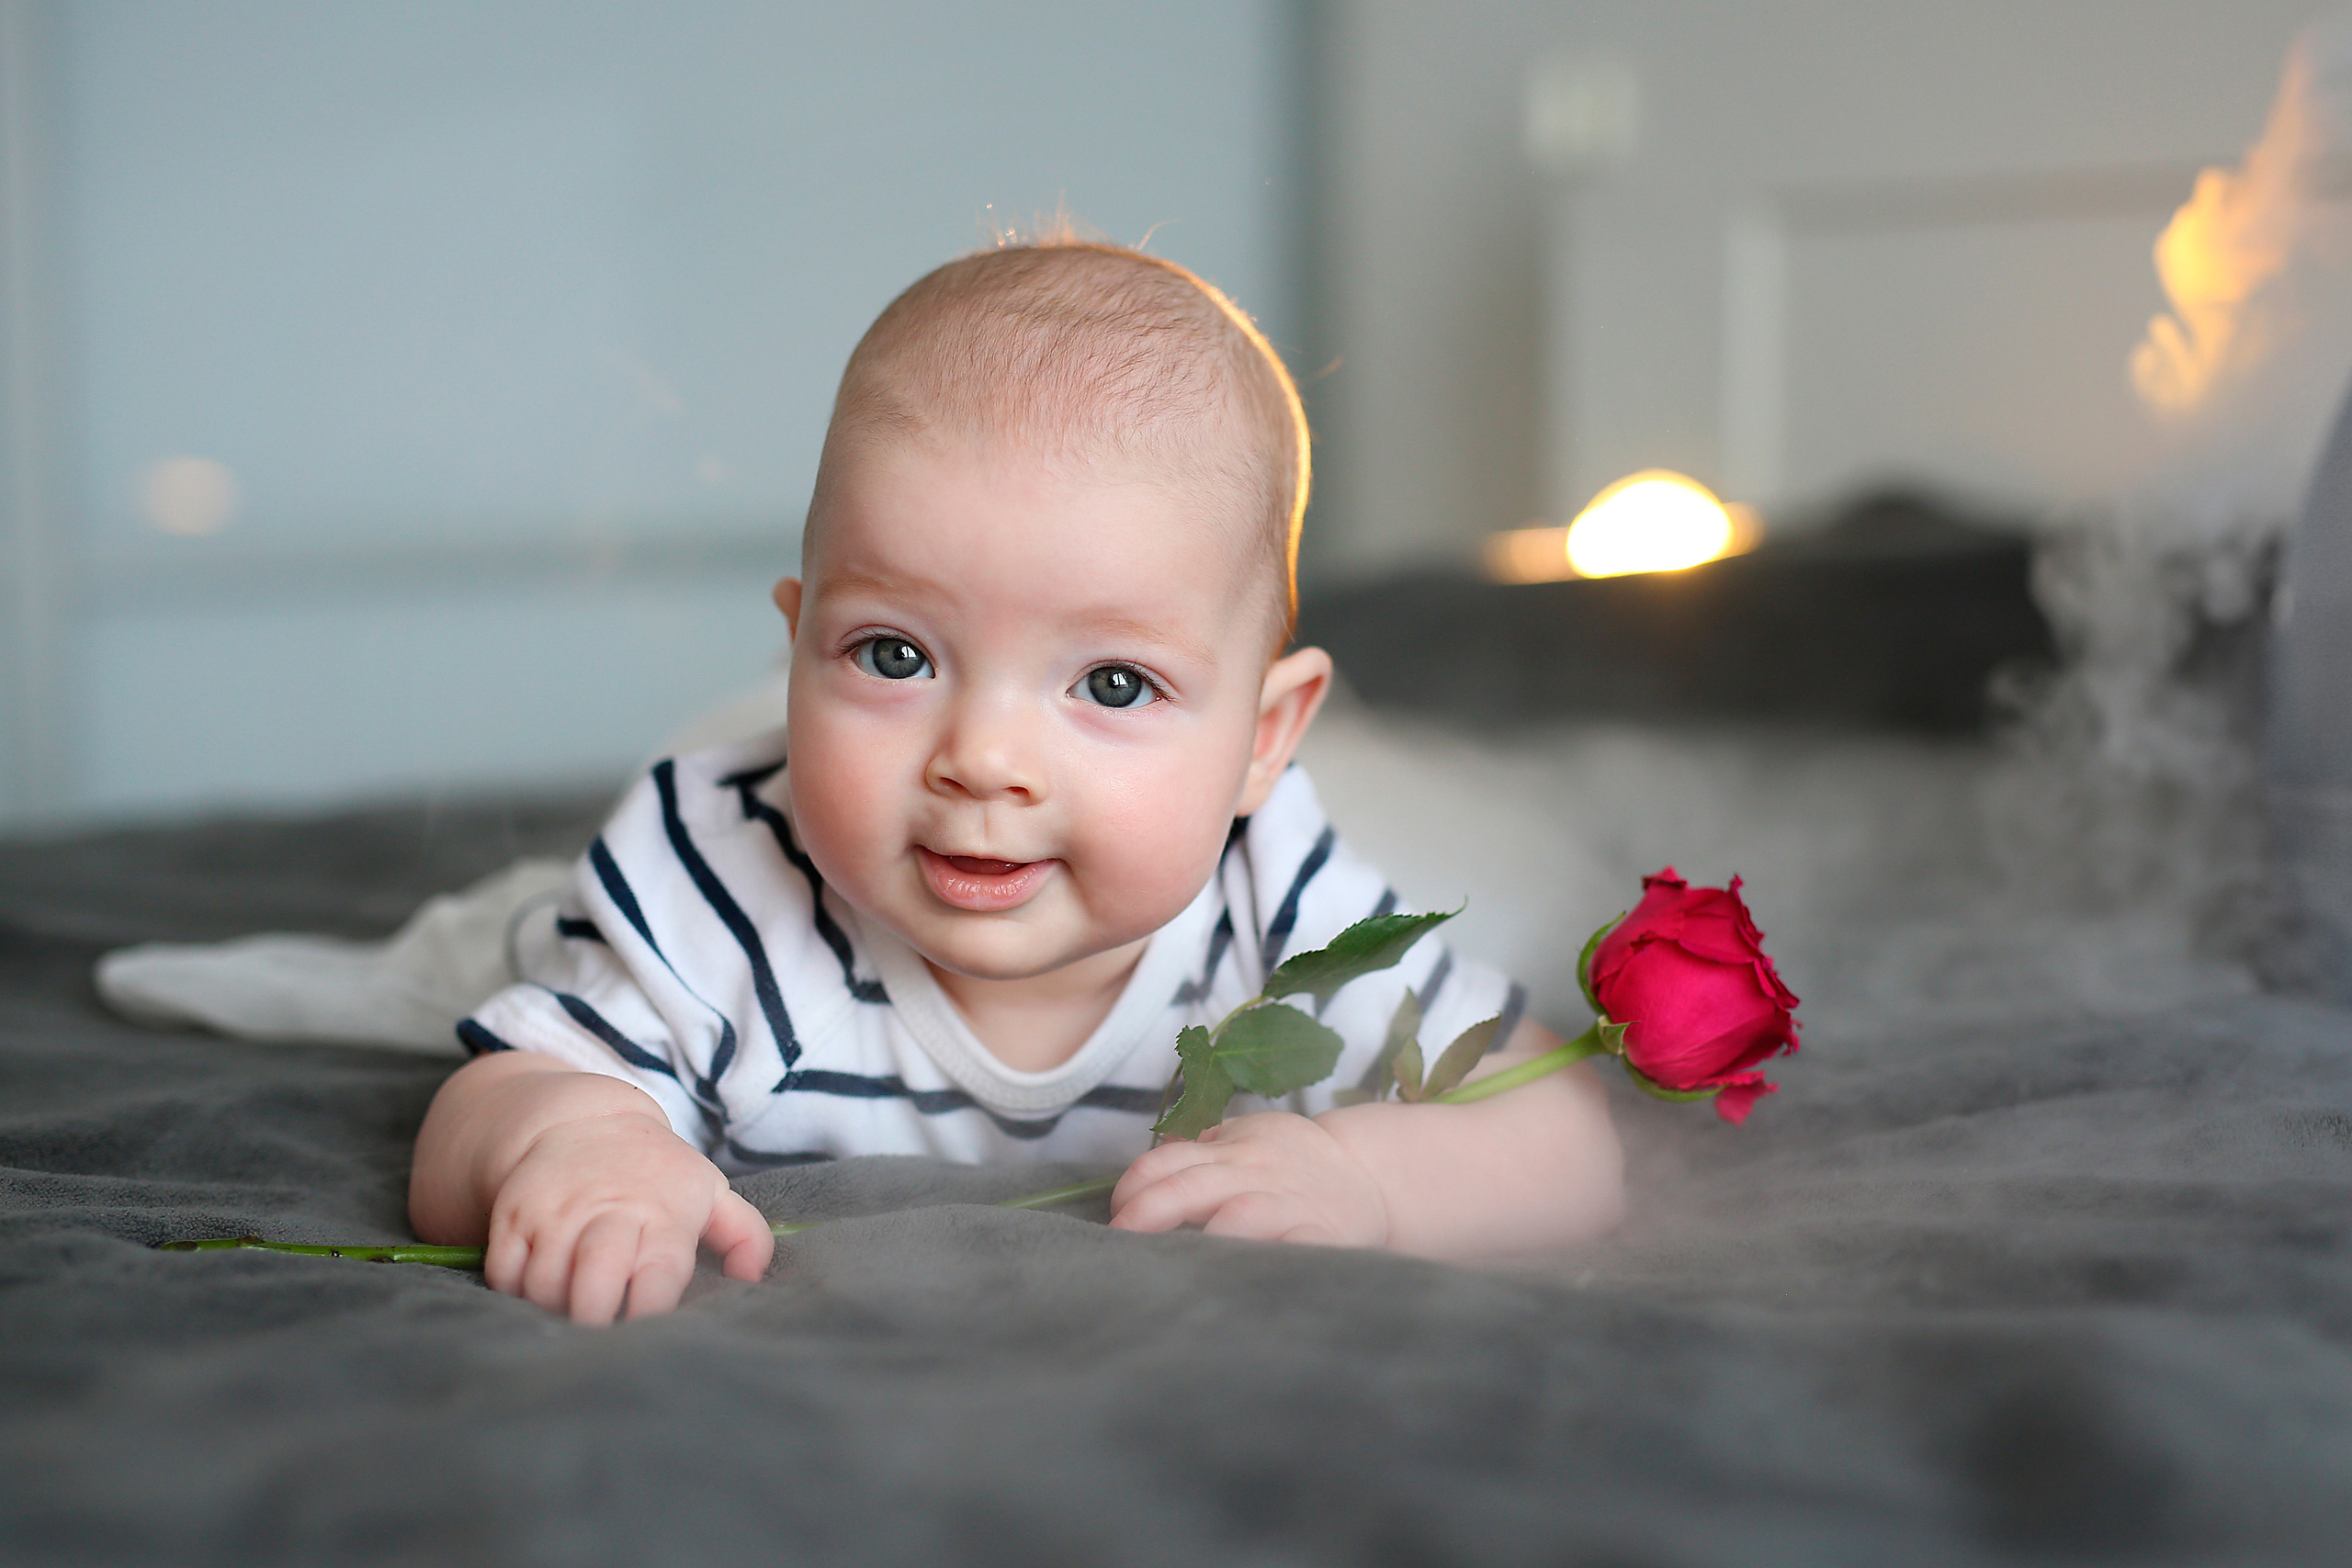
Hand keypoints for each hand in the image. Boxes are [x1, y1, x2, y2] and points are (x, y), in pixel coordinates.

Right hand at [481, 1111, 772, 1323]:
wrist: (583, 1121)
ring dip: (554, 1313)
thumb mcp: (709, 1192)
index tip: (647, 1334)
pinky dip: (515, 1296)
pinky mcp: (514, 1215)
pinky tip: (535, 1299)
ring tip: (569, 1318)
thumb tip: (753, 1280)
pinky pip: (504, 1272)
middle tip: (599, 1338)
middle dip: (595, 1319)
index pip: (659, 1274)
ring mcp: (556, 1215)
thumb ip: (744, 1236)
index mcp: (662, 1217)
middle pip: (595, 1279)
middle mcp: (607, 1215)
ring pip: (544, 1284)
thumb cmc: (656, 1173)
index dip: (651, 1310)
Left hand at [1107, 1111, 1388, 1246]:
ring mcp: (1286, 1204)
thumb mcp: (1246, 1139)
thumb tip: (1142, 1177)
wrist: (1369, 1173)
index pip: (1167, 1161)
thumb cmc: (1292, 1163)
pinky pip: (1293, 1248)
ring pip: (1239, 1216)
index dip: (1133, 1187)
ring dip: (1203, 1239)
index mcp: (1229, 1150)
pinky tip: (1241, 1283)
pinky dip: (1268, 1262)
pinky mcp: (1320, 1235)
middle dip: (1148, 1213)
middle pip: (1190, 1187)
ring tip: (1174, 1266)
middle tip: (1120, 1241)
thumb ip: (1199, 1152)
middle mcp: (1252, 1173)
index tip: (1115, 1214)